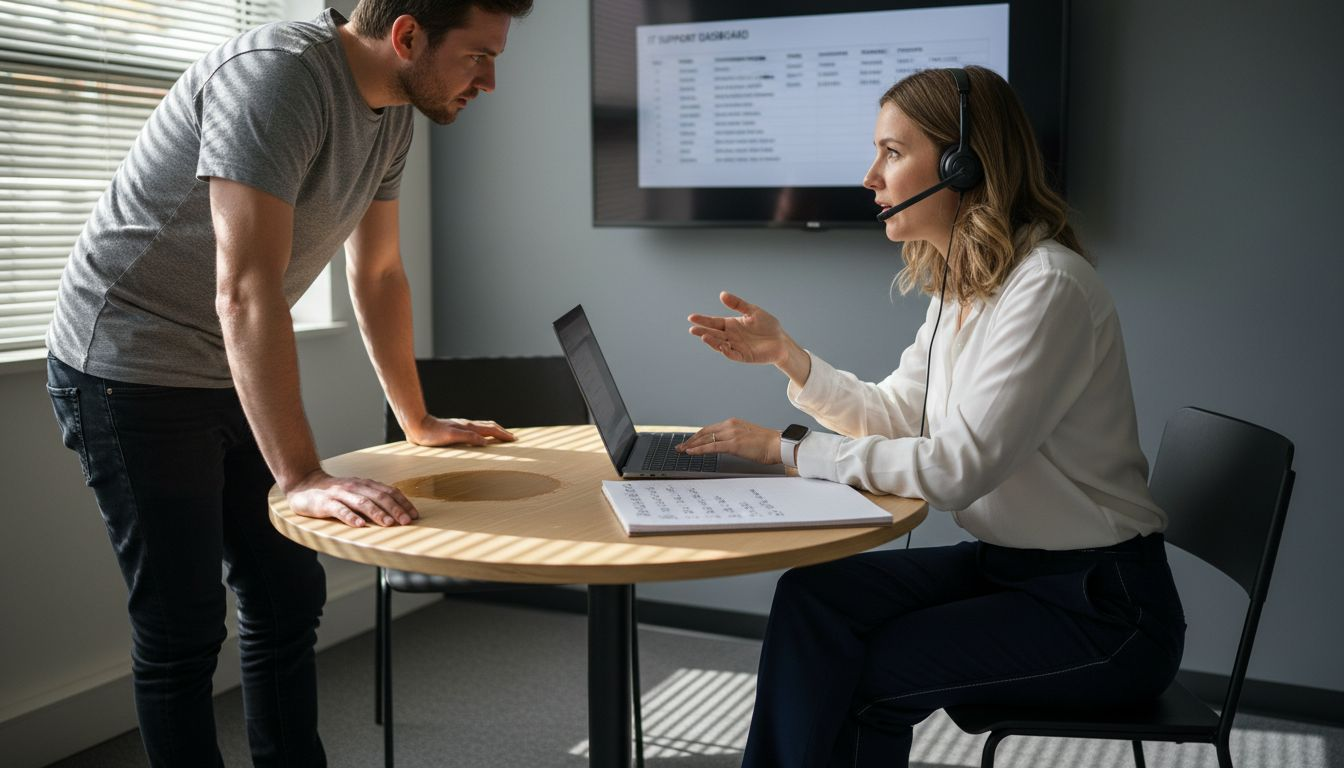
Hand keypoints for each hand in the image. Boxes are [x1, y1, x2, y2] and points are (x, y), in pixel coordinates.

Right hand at [286, 469, 418, 527]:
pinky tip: (360, 525)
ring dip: (377, 513)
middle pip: (379, 496)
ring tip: (388, 523)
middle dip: (395, 509)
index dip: (403, 502)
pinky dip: (351, 517)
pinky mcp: (326, 503)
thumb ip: (373, 498)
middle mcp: (355, 486)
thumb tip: (397, 511)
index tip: (414, 515)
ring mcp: (340, 494)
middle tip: (406, 521)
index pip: (388, 491)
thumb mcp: (357, 492)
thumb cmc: (336, 492)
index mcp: (365, 484)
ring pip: (362, 502)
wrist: (305, 484)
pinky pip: (340, 510)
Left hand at [406, 416, 515, 446]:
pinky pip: (475, 430)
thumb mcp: (450, 437)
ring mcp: (462, 427)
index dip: (503, 435)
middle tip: (512, 438)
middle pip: (489, 426)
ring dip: (494, 431)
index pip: (491, 430)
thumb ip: (468, 437)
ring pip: (483, 427)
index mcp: (468, 427)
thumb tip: (486, 441)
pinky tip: (480, 437)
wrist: (417, 426)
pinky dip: (484, 433)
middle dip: (502, 432)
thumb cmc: (431, 435)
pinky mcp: (455, 430)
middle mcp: (467, 425)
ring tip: (501, 436)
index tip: (514, 439)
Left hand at [676, 418, 781, 464]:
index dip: (698, 435)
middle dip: (690, 440)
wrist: (778, 445)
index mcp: (733, 423)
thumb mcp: (747, 437)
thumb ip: (735, 439)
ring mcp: (731, 434)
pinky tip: (691, 452)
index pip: (710, 429)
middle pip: (704, 432)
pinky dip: (699, 449)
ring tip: (681, 450)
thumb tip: (727, 446)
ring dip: (691, 445)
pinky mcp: (733, 444)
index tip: (689, 441)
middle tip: (680, 446)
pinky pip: (711, 446)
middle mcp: (730, 426)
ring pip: (705, 438)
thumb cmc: (767, 444)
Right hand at [688, 292, 791, 365]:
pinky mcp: (744, 356)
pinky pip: (733, 354)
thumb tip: (722, 294)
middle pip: (714, 334)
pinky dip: (726, 351)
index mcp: (731, 325)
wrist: (781, 340)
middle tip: (693, 329)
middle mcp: (731, 336)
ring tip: (704, 336)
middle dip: (703, 332)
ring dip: (712, 341)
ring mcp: (736, 347)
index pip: (714, 322)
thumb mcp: (752, 311)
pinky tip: (722, 346)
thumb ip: (738, 304)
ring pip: (720, 344)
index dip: (703, 320)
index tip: (692, 317)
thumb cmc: (767, 325)